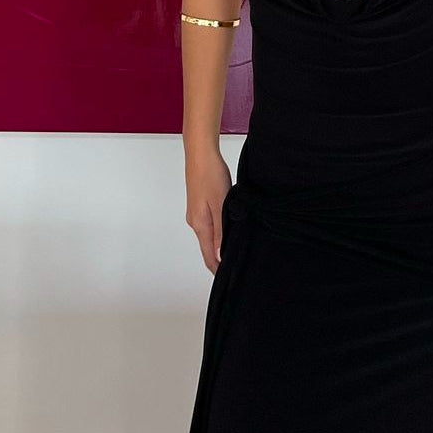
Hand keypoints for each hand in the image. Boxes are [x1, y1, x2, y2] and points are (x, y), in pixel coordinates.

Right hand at [185, 151, 232, 272]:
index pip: (209, 256)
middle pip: (208, 248)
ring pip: (209, 236)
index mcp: (200, 225)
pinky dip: (218, 231)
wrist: (200, 154)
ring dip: (220, 245)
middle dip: (220, 259)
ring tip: (235, 248)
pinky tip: (228, 227)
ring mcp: (196, 213)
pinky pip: (209, 224)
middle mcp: (195, 222)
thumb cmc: (210, 176)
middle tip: (236, 265)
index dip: (217, 269)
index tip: (228, 279)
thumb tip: (220, 255)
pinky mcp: (199, 204)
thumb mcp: (220, 204)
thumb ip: (220, 231)